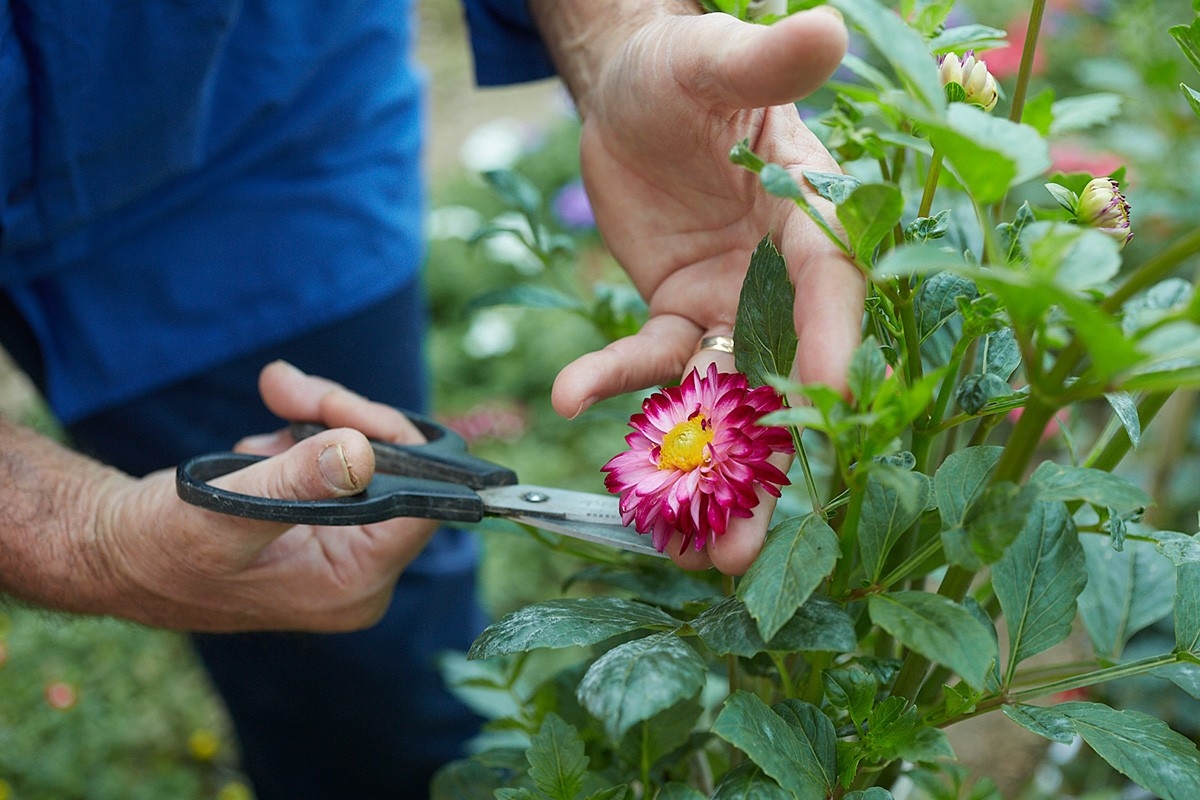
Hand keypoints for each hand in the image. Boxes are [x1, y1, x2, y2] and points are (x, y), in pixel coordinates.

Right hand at [95, 361, 436, 630]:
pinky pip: (339, 457)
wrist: (112, 547)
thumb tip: (361, 450)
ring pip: (368, 454)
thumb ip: (292, 483)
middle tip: (288, 390)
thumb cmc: (155, 548)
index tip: (338, 406)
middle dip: (343, 419)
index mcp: (353, 584)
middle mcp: (360, 570)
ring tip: (259, 430)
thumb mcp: (220, 515)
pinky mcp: (324, 520)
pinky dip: (300, 436)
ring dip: (317, 420)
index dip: (394, 443)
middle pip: (399, 470)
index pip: (420, 504)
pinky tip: (255, 450)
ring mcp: (344, 545)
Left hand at [538, 6, 864, 572]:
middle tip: (753, 547)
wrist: (628, 89)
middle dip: (769, 463)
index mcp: (814, 218)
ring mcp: (729, 304)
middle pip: (781, 377)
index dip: (828, 346)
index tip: (822, 409)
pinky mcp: (677, 315)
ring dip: (701, 468)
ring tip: (683, 547)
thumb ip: (765, 64)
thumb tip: (824, 28)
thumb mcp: (714, 59)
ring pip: (721, 395)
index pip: (830, 290)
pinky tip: (570, 398)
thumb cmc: (683, 65)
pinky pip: (648, 362)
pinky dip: (614, 382)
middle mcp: (780, 277)